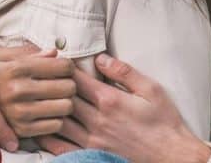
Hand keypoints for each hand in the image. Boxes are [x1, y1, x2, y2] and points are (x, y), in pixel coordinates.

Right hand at [0, 44, 76, 136]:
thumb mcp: (3, 56)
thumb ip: (30, 53)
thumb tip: (55, 52)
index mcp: (17, 68)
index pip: (63, 66)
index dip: (68, 66)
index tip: (64, 69)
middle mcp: (18, 90)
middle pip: (69, 87)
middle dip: (69, 84)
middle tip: (62, 84)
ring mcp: (20, 112)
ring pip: (66, 107)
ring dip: (65, 102)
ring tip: (56, 98)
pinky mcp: (22, 130)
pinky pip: (56, 125)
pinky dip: (56, 119)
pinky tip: (47, 112)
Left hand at [46, 53, 210, 162]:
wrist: (172, 157)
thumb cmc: (164, 122)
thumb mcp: (151, 89)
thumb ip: (124, 72)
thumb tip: (101, 58)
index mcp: (110, 100)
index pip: (76, 79)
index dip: (63, 67)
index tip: (56, 59)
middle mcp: (97, 120)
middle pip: (62, 98)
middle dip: (51, 84)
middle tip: (41, 75)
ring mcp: (92, 140)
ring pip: (57, 121)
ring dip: (47, 108)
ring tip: (38, 98)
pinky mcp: (91, 155)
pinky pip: (61, 146)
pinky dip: (48, 136)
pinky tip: (41, 127)